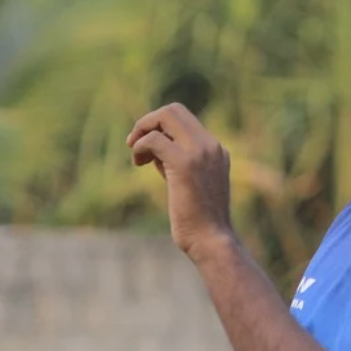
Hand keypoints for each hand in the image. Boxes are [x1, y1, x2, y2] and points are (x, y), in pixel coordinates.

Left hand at [127, 103, 234, 257]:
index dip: (160, 129)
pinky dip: (141, 147)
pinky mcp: (185, 163)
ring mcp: (200, 151)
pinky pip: (154, 139)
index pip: (184, 120)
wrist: (212, 241)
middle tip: (134, 144)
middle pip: (174, 110)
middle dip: (148, 122)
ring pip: (166, 115)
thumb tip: (153, 151)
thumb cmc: (199, 222)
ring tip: (136, 157)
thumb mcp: (190, 186)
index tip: (148, 151)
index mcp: (216, 149)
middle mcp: (211, 145)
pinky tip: (138, 163)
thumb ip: (177, 164)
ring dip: (142, 131)